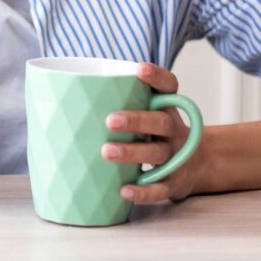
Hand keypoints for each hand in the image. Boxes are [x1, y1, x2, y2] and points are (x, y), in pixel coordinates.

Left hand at [100, 62, 206, 203]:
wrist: (198, 165)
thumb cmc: (157, 134)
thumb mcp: (151, 113)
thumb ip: (121, 103)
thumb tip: (62, 95)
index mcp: (167, 108)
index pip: (169, 87)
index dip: (157, 77)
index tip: (140, 69)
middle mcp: (174, 130)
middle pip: (161, 122)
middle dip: (137, 120)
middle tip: (110, 121)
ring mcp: (177, 157)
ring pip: (157, 153)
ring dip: (132, 153)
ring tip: (106, 152)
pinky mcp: (175, 182)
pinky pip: (160, 189)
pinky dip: (144, 191)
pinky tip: (124, 190)